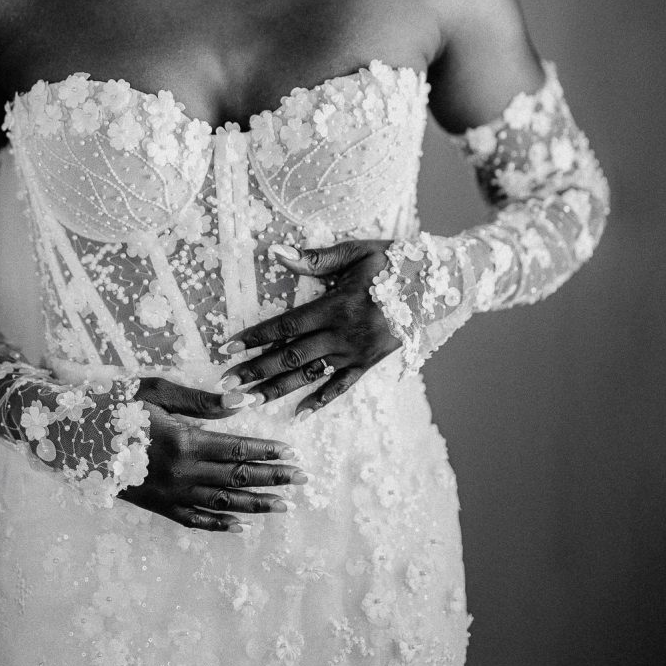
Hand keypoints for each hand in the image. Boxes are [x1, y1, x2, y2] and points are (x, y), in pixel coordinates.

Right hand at [119, 377, 306, 530]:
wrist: (74, 438)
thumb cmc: (117, 406)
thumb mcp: (158, 392)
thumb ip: (202, 401)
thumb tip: (243, 401)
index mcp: (185, 441)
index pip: (238, 449)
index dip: (267, 452)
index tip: (292, 454)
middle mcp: (182, 473)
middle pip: (237, 478)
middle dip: (273, 479)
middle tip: (303, 481)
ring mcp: (170, 494)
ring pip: (222, 503)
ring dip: (256, 505)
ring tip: (284, 506)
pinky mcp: (157, 507)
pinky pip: (194, 520)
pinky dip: (219, 525)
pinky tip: (240, 526)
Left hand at [220, 240, 399, 418]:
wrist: (439, 287)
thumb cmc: (395, 262)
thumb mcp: (357, 252)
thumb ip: (316, 258)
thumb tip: (277, 251)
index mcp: (336, 306)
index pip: (286, 326)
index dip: (255, 337)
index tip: (228, 348)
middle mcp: (343, 334)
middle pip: (291, 357)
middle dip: (255, 372)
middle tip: (227, 387)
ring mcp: (356, 353)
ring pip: (309, 376)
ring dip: (277, 390)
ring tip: (249, 401)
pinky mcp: (369, 364)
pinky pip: (341, 387)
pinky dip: (320, 401)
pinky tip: (299, 413)